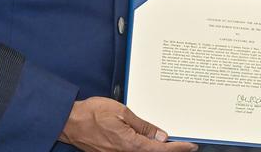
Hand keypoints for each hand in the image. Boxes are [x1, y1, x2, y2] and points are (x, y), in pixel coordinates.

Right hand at [60, 97, 197, 151]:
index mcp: (130, 144)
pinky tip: (149, 142)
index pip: (160, 150)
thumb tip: (160, 136)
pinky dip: (144, 148)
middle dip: (170, 151)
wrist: (69, 122)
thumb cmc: (92, 114)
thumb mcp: (122, 112)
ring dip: (157, 149)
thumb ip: (142, 126)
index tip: (191, 146)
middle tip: (185, 145)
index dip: (178, 149)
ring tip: (170, 143)